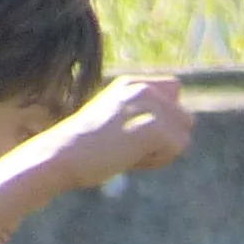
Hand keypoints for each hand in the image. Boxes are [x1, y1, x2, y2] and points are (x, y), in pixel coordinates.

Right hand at [39, 74, 191, 192]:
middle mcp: (143, 88)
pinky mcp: (154, 127)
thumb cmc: (83, 147)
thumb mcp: (115, 121)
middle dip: (165, 139)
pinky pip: (177, 149)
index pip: (174, 90)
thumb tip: (183, 123)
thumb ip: (143, 116)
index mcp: (132, 83)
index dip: (165, 117)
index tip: (136, 132)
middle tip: (130, 147)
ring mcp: (149, 106)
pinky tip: (129, 158)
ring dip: (162, 152)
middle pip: (184, 118)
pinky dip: (157, 161)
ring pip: (183, 135)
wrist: (60, 156)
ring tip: (128, 152)